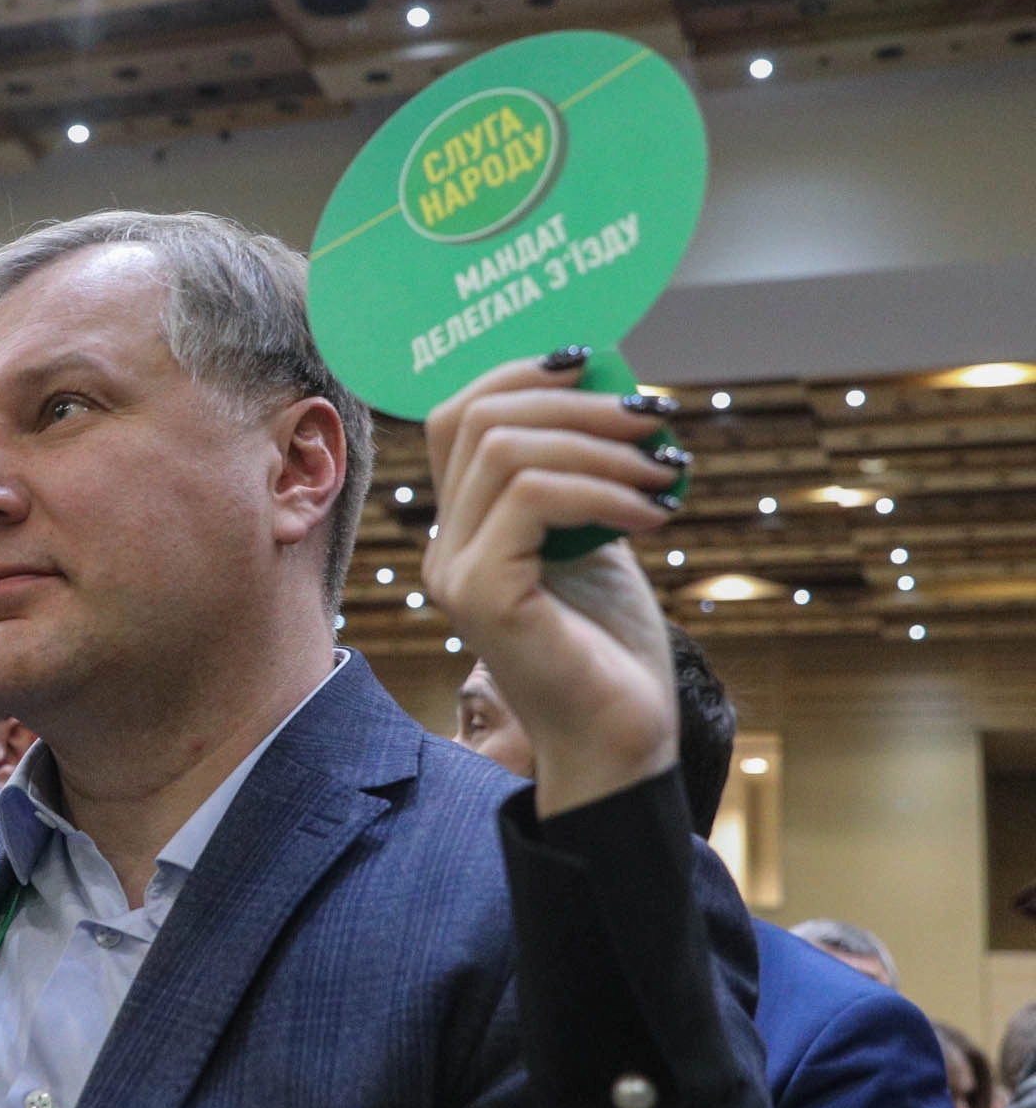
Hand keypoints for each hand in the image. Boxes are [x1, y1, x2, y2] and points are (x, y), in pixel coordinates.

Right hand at [421, 354, 684, 817]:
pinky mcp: (483, 595)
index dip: (523, 373)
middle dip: (576, 403)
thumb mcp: (599, 536)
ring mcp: (455, 572)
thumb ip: (585, 473)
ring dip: (600, 446)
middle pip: (476, 419)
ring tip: (663, 472)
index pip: (460, 416)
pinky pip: (532, 497)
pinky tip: (652, 516)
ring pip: (506, 450)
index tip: (598, 368)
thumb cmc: (612, 647)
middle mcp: (445, 548)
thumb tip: (611, 388)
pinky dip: (602, 489)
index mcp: (464, 530)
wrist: (620, 739)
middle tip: (651, 422)